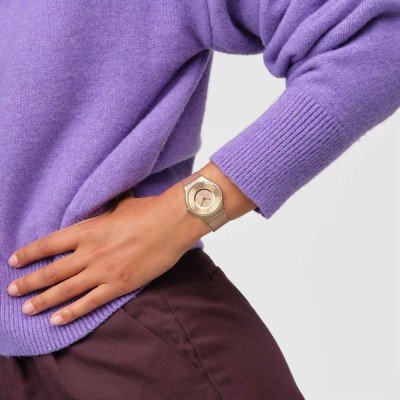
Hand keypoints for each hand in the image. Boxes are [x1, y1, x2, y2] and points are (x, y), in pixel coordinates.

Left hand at [6, 183, 210, 325]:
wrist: (172, 223)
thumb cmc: (149, 211)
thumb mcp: (123, 205)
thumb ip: (110, 206)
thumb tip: (111, 196)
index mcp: (88, 230)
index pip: (49, 244)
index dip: (29, 254)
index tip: (14, 261)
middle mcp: (90, 253)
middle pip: (52, 271)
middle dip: (29, 282)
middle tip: (12, 290)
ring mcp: (103, 271)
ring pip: (65, 290)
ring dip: (43, 301)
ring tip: (26, 309)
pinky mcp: (119, 285)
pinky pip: (89, 302)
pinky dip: (71, 313)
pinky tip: (56, 320)